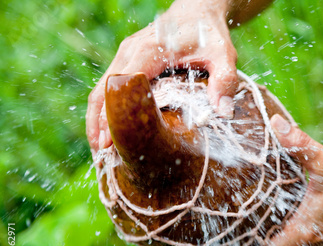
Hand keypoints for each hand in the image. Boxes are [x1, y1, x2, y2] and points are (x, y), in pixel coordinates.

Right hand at [86, 0, 237, 153]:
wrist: (198, 11)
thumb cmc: (209, 34)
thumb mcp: (223, 55)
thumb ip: (225, 81)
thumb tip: (224, 113)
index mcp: (148, 52)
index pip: (121, 86)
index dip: (114, 115)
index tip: (113, 142)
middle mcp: (130, 52)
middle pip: (104, 90)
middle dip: (99, 122)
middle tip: (102, 153)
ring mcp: (125, 55)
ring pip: (101, 88)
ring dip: (97, 117)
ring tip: (100, 148)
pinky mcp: (127, 59)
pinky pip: (109, 85)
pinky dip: (104, 107)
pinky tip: (108, 129)